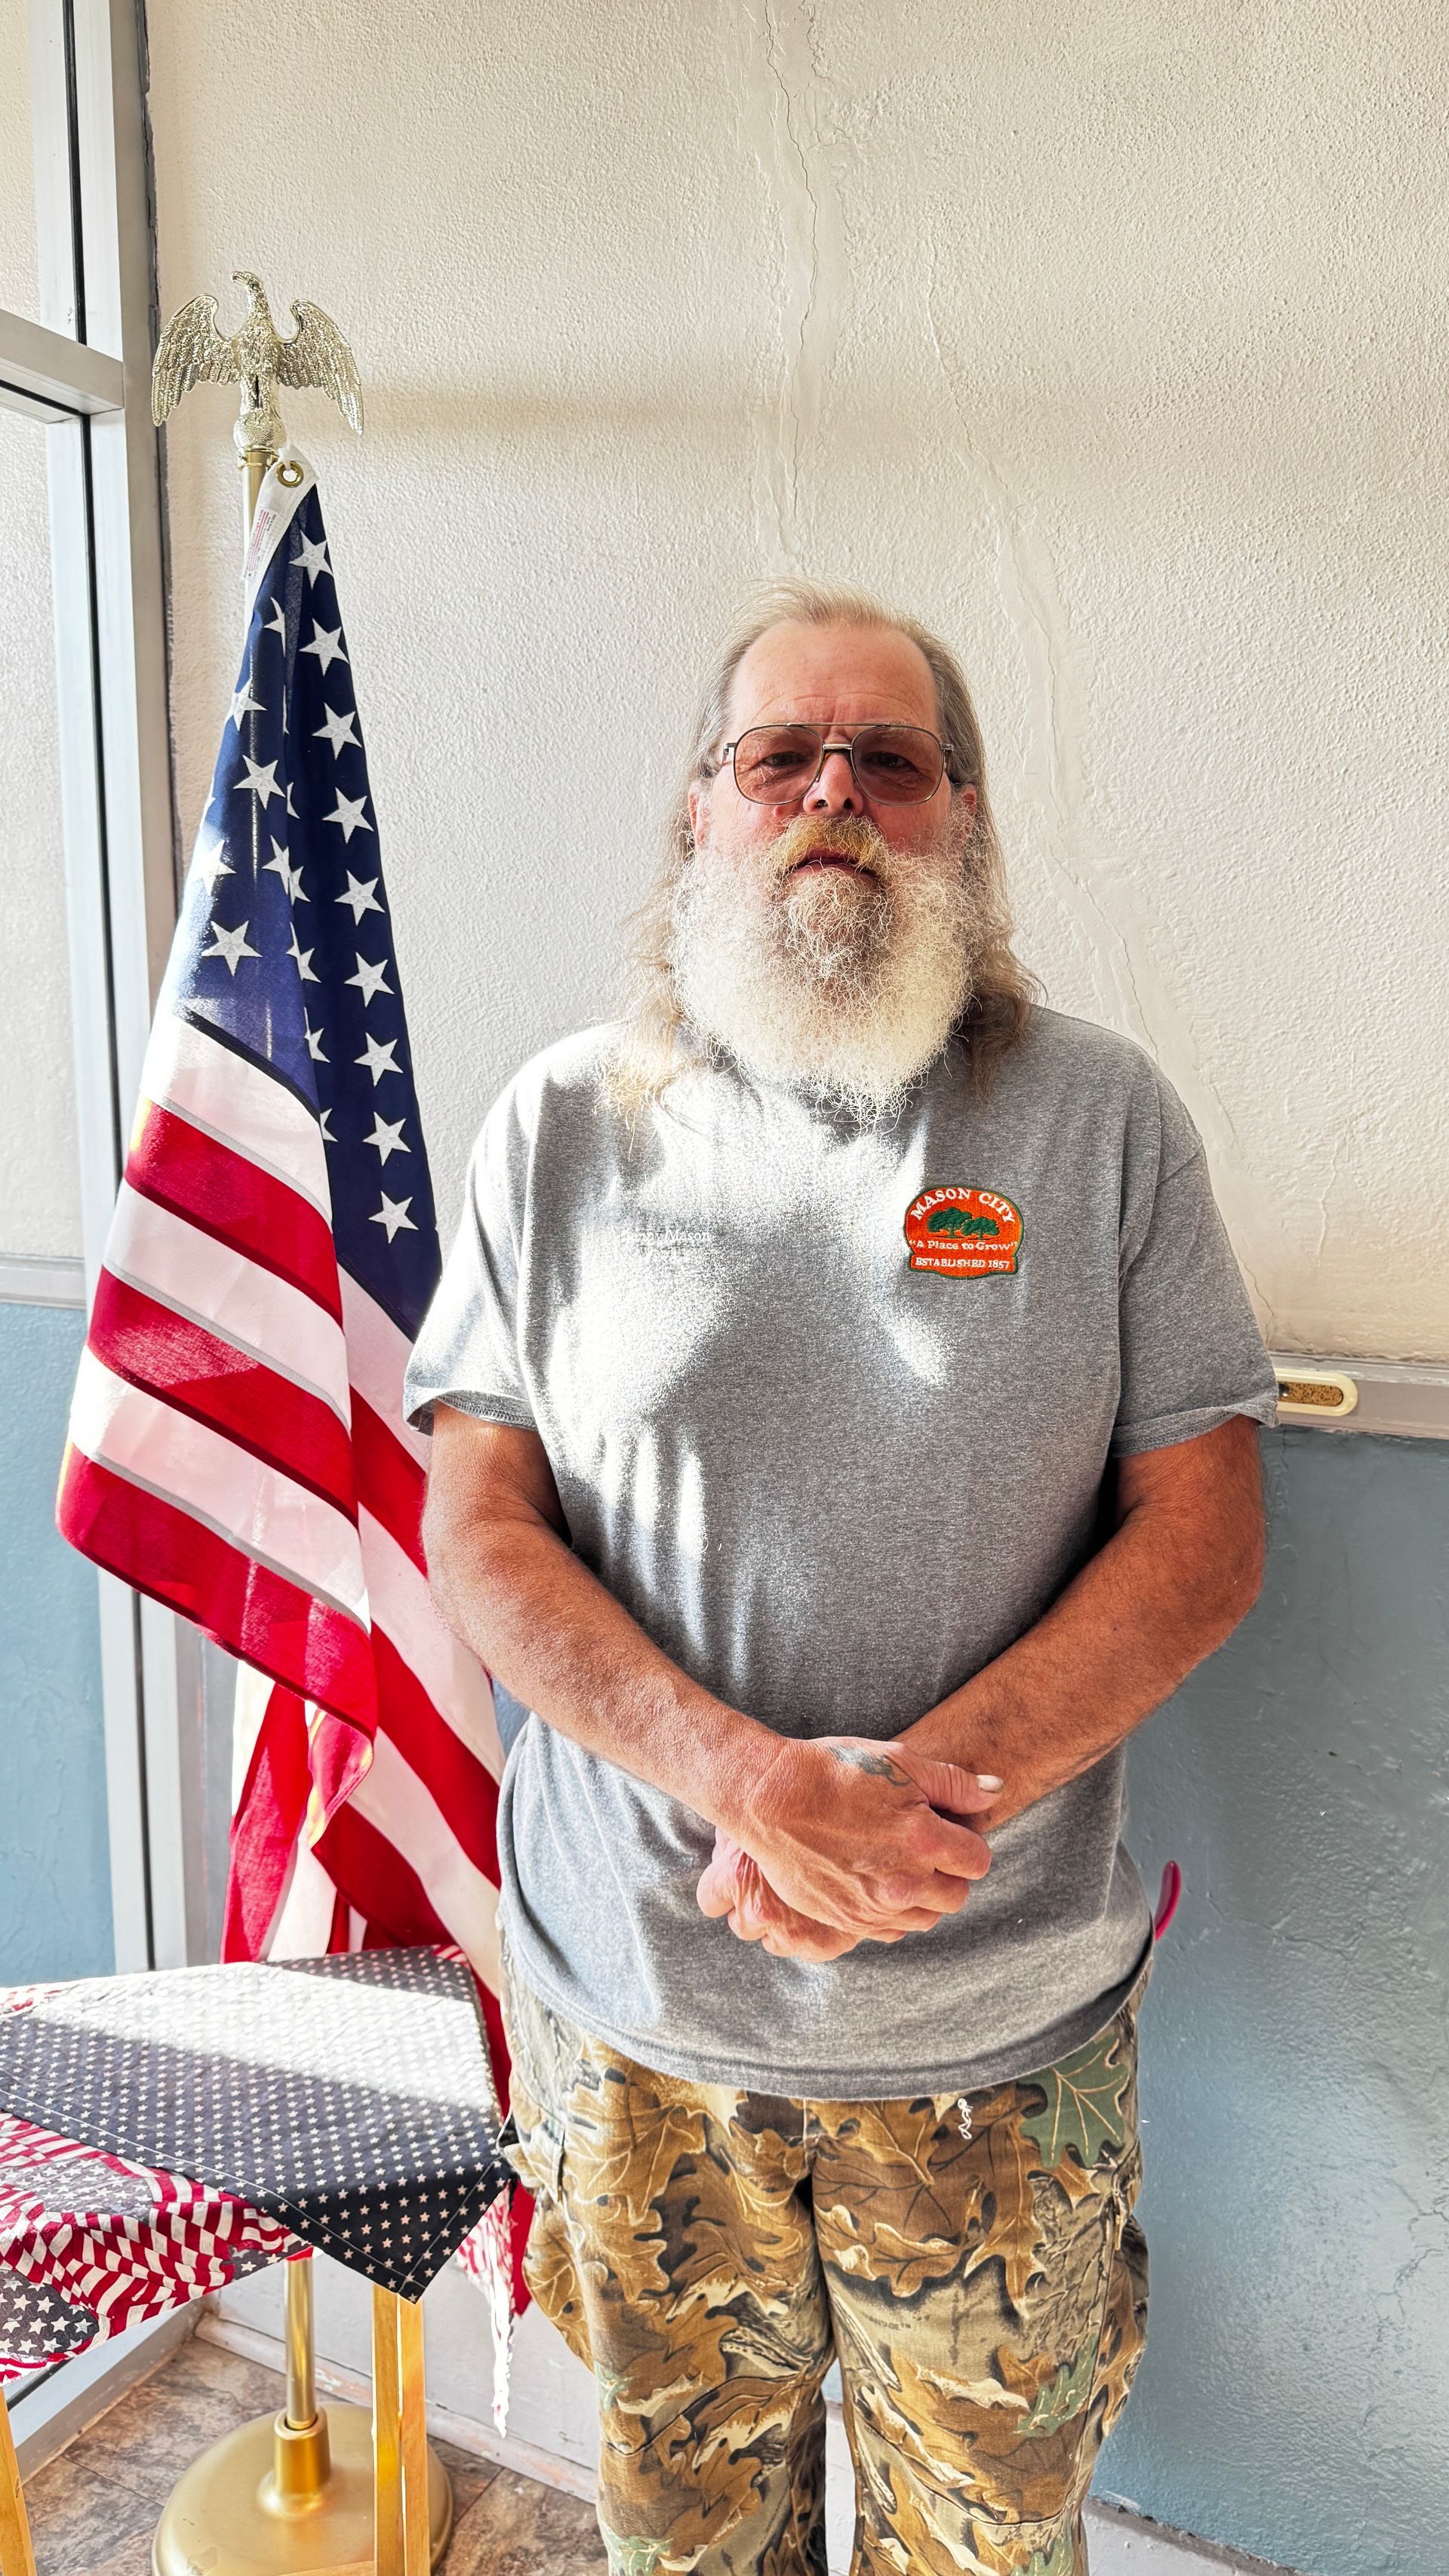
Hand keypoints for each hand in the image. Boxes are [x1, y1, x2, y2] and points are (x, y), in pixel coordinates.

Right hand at [702, 1735, 997, 1948]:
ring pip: (924, 1918)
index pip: (977, 1861)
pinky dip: (890, 1913)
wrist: (771, 1798)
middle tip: (925, 1848)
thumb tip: (997, 1791)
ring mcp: (874, 1907)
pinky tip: (875, 1883)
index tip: (948, 1831)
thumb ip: (954, 1783)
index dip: (967, 1844)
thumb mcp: (900, 1762)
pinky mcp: (846, 1921)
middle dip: (949, 1873)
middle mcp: (905, 1882)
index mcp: (925, 1839)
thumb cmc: (835, 1771)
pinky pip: (888, 1932)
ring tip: (898, 1865)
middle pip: (956, 1896)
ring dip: (922, 1896)